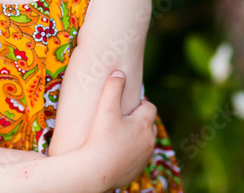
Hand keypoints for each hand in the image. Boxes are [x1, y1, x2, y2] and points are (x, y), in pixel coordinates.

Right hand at [79, 70, 157, 190]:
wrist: (94, 172)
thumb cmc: (99, 139)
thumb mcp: (105, 109)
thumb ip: (113, 88)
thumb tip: (119, 73)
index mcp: (144, 124)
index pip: (150, 107)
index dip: (140, 103)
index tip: (128, 104)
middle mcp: (149, 141)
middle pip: (149, 124)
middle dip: (139, 119)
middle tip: (122, 117)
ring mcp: (144, 157)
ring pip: (145, 141)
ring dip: (136, 136)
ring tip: (119, 133)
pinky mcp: (137, 169)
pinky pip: (138, 156)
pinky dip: (131, 151)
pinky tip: (116, 149)